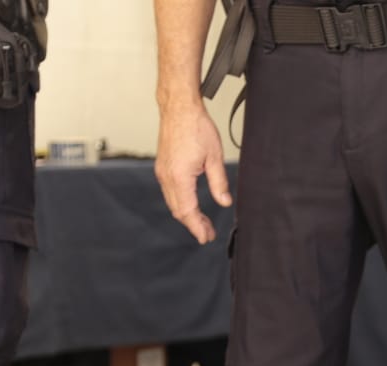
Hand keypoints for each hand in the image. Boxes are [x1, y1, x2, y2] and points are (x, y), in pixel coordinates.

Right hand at [154, 101, 231, 243]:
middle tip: (207, 234)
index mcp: (179, 177)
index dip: (197, 227)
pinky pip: (170, 192)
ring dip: (187, 215)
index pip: (187, 211)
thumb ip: (219, 183)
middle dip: (193, 225)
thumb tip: (224, 202)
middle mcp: (167, 176)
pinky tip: (192, 206)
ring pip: (173, 202)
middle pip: (178, 210)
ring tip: (203, 223)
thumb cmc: (196, 127)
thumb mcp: (214, 157)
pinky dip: (181, 203)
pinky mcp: (163, 166)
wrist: (179, 108)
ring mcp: (162, 171)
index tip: (206, 238)